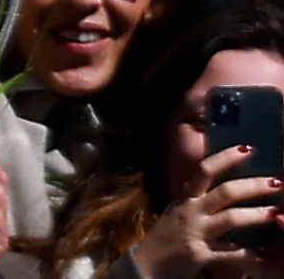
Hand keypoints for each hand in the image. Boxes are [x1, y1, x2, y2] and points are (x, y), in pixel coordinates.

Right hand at [130, 145, 283, 278]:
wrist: (146, 267)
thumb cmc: (167, 238)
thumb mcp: (178, 213)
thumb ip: (197, 201)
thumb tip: (224, 188)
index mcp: (185, 199)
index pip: (204, 171)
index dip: (226, 158)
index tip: (248, 148)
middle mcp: (190, 211)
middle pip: (225, 192)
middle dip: (253, 186)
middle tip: (277, 183)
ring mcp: (195, 232)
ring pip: (230, 218)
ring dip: (257, 215)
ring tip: (277, 213)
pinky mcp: (200, 255)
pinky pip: (231, 254)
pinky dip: (250, 255)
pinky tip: (265, 255)